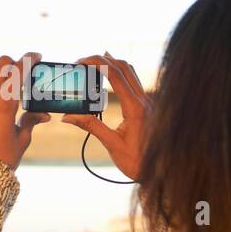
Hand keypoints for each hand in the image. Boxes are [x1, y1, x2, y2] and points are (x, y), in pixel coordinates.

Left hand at [0, 52, 49, 169]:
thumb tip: (43, 114)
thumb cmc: (3, 159)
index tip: (36, 56)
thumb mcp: (22, 138)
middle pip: (2, 63)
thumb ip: (31, 120)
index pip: (19, 70)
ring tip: (2, 80)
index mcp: (6, 103)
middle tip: (21, 72)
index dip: (30, 58)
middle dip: (14, 63)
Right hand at [61, 52, 150, 180]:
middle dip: (102, 59)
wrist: (162, 172)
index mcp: (135, 108)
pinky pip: (134, 82)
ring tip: (93, 64)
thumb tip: (68, 116)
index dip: (96, 63)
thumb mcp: (112, 145)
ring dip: (112, 64)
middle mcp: (144, 100)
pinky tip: (109, 78)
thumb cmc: (139, 162)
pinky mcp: (149, 106)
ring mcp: (149, 101)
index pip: (115, 75)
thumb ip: (91, 126)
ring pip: (131, 72)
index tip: (80, 62)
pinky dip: (120, 74)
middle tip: (83, 60)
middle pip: (124, 67)